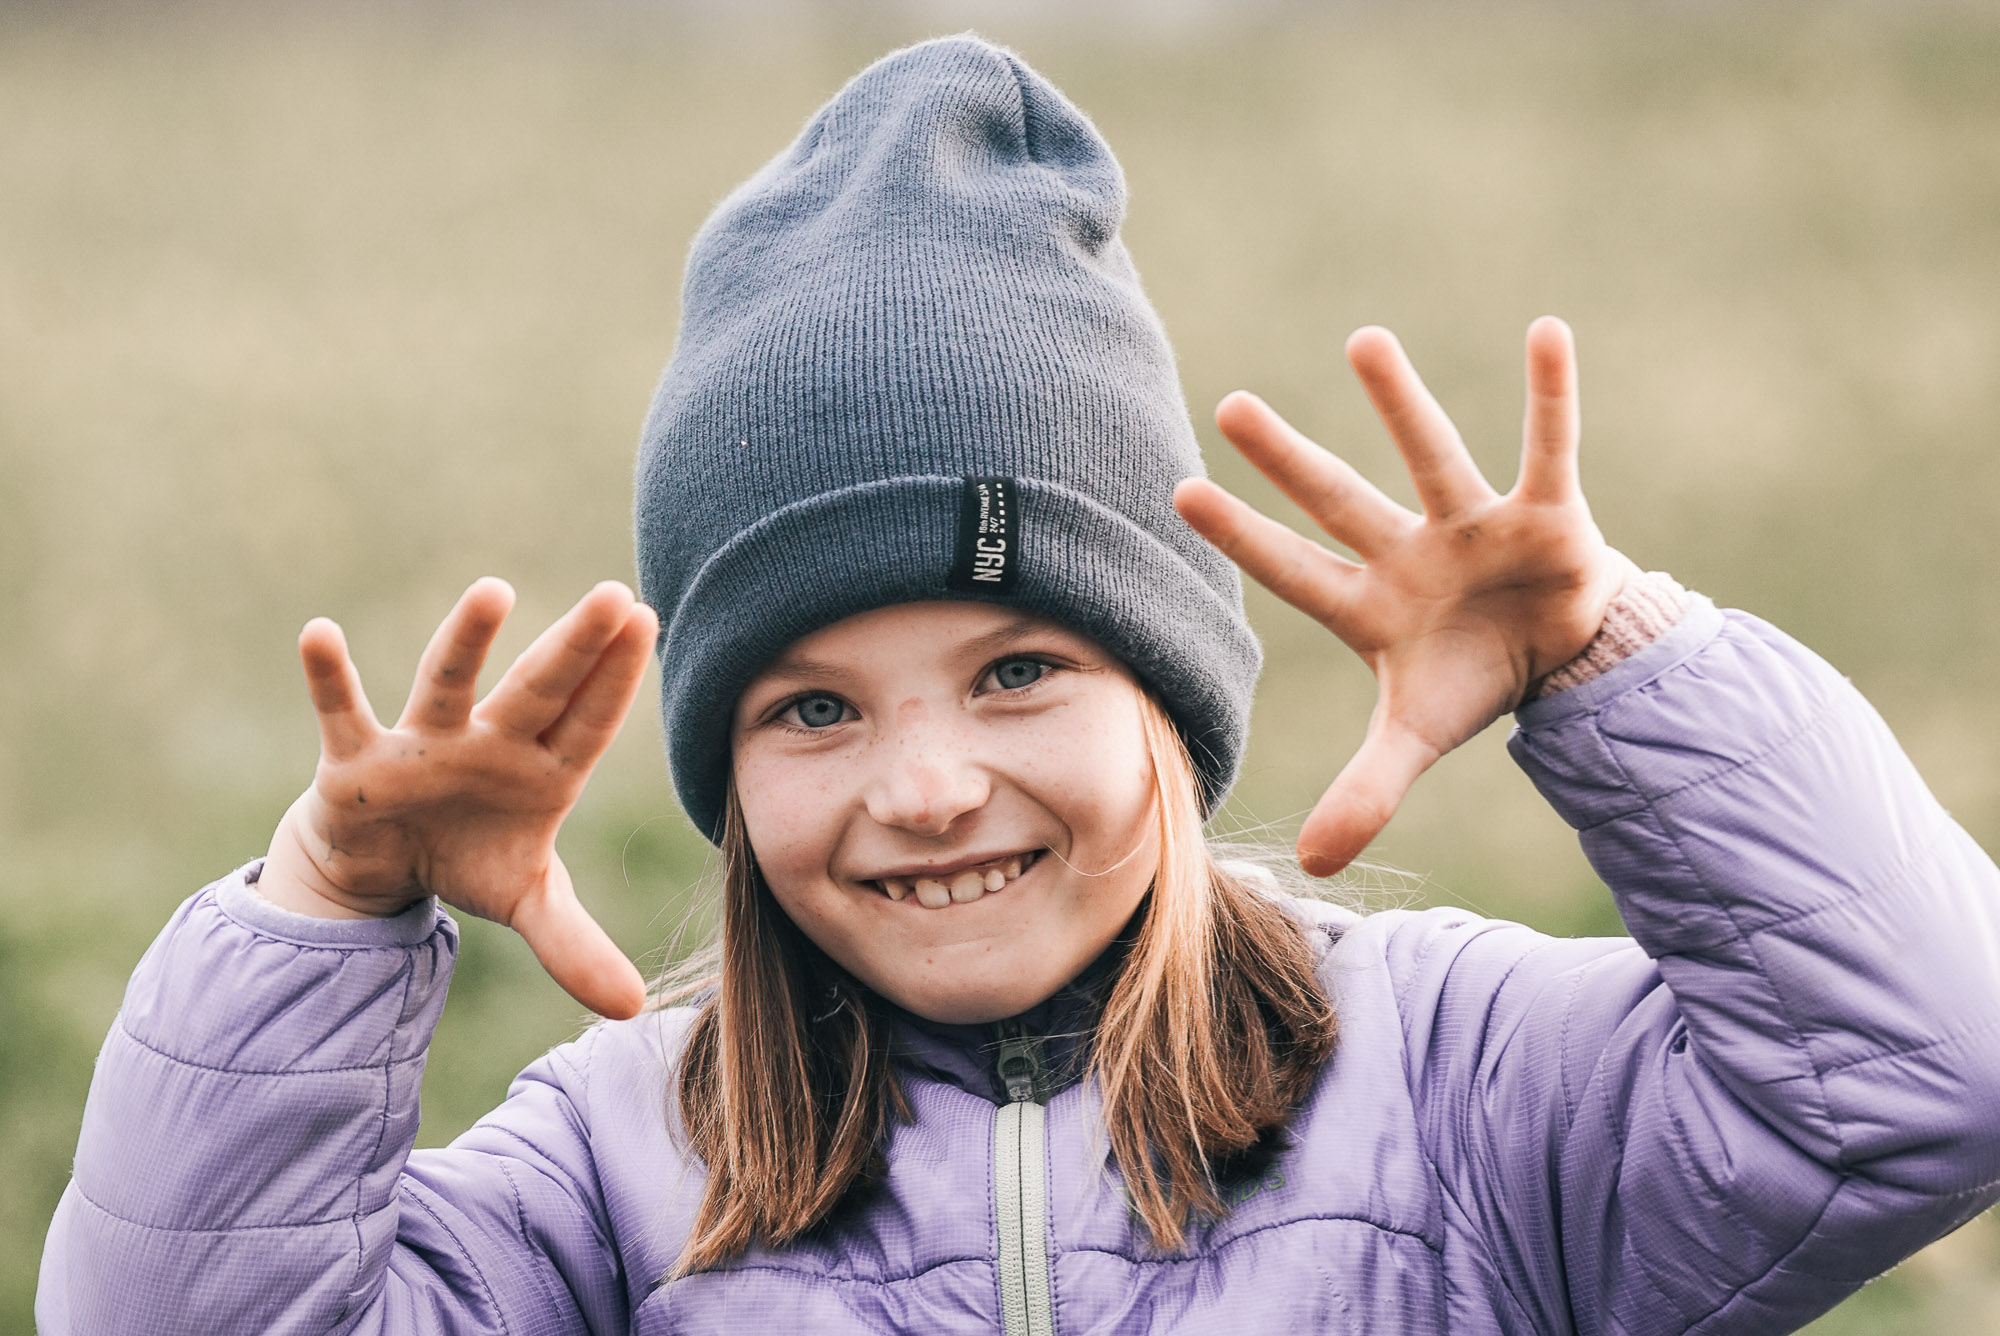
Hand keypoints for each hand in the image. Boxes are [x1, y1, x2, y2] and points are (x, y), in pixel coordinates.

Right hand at [259, 577, 658, 1018]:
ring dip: (467, 640)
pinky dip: (328, 678)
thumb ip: (576, 947)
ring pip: (447, 683)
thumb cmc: (470, 855)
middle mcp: (488, 743)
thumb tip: (635, 1010)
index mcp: (540, 769)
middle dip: (572, 647)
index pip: (588, 722)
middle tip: (611, 594)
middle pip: (536, 690)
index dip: (617, 680)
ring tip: (494, 590)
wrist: (384, 860)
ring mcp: (424, 745)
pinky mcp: (357, 760)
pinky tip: (318, 635)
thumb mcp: (526, 902)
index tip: (649, 621)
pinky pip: (341, 713)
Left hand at [1175, 316, 1634, 876]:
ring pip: (1431, 456)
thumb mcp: (1415, 739)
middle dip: (1290, 461)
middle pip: (1340, 501)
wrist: (1563, 657)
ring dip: (1399, 403)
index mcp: (1370, 604)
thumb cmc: (1473, 681)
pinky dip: (1551, 395)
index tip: (1180, 491)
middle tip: (1230, 406)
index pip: (1293, 569)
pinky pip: (1548, 448)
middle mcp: (1411, 553)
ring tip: (1362, 341)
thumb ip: (1365, 791)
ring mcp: (1475, 526)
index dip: (1242, 537)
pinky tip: (1549, 331)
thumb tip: (1314, 866)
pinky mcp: (1547, 513)